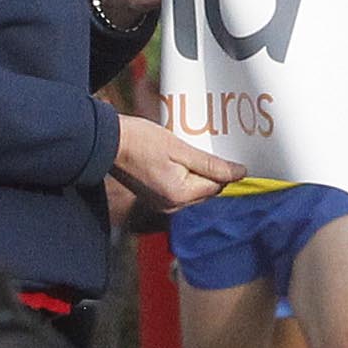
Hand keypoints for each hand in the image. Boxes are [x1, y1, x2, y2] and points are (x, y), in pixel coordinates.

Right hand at [116, 114, 242, 210]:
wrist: (107, 142)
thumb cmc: (141, 141)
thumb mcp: (180, 148)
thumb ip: (210, 164)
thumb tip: (240, 173)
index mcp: (180, 195)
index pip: (217, 186)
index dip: (225, 170)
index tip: (229, 152)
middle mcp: (172, 206)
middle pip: (207, 192)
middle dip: (212, 173)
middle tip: (211, 149)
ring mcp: (162, 204)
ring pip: (194, 192)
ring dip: (198, 175)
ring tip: (193, 153)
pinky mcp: (154, 199)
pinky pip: (180, 191)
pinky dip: (185, 177)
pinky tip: (180, 160)